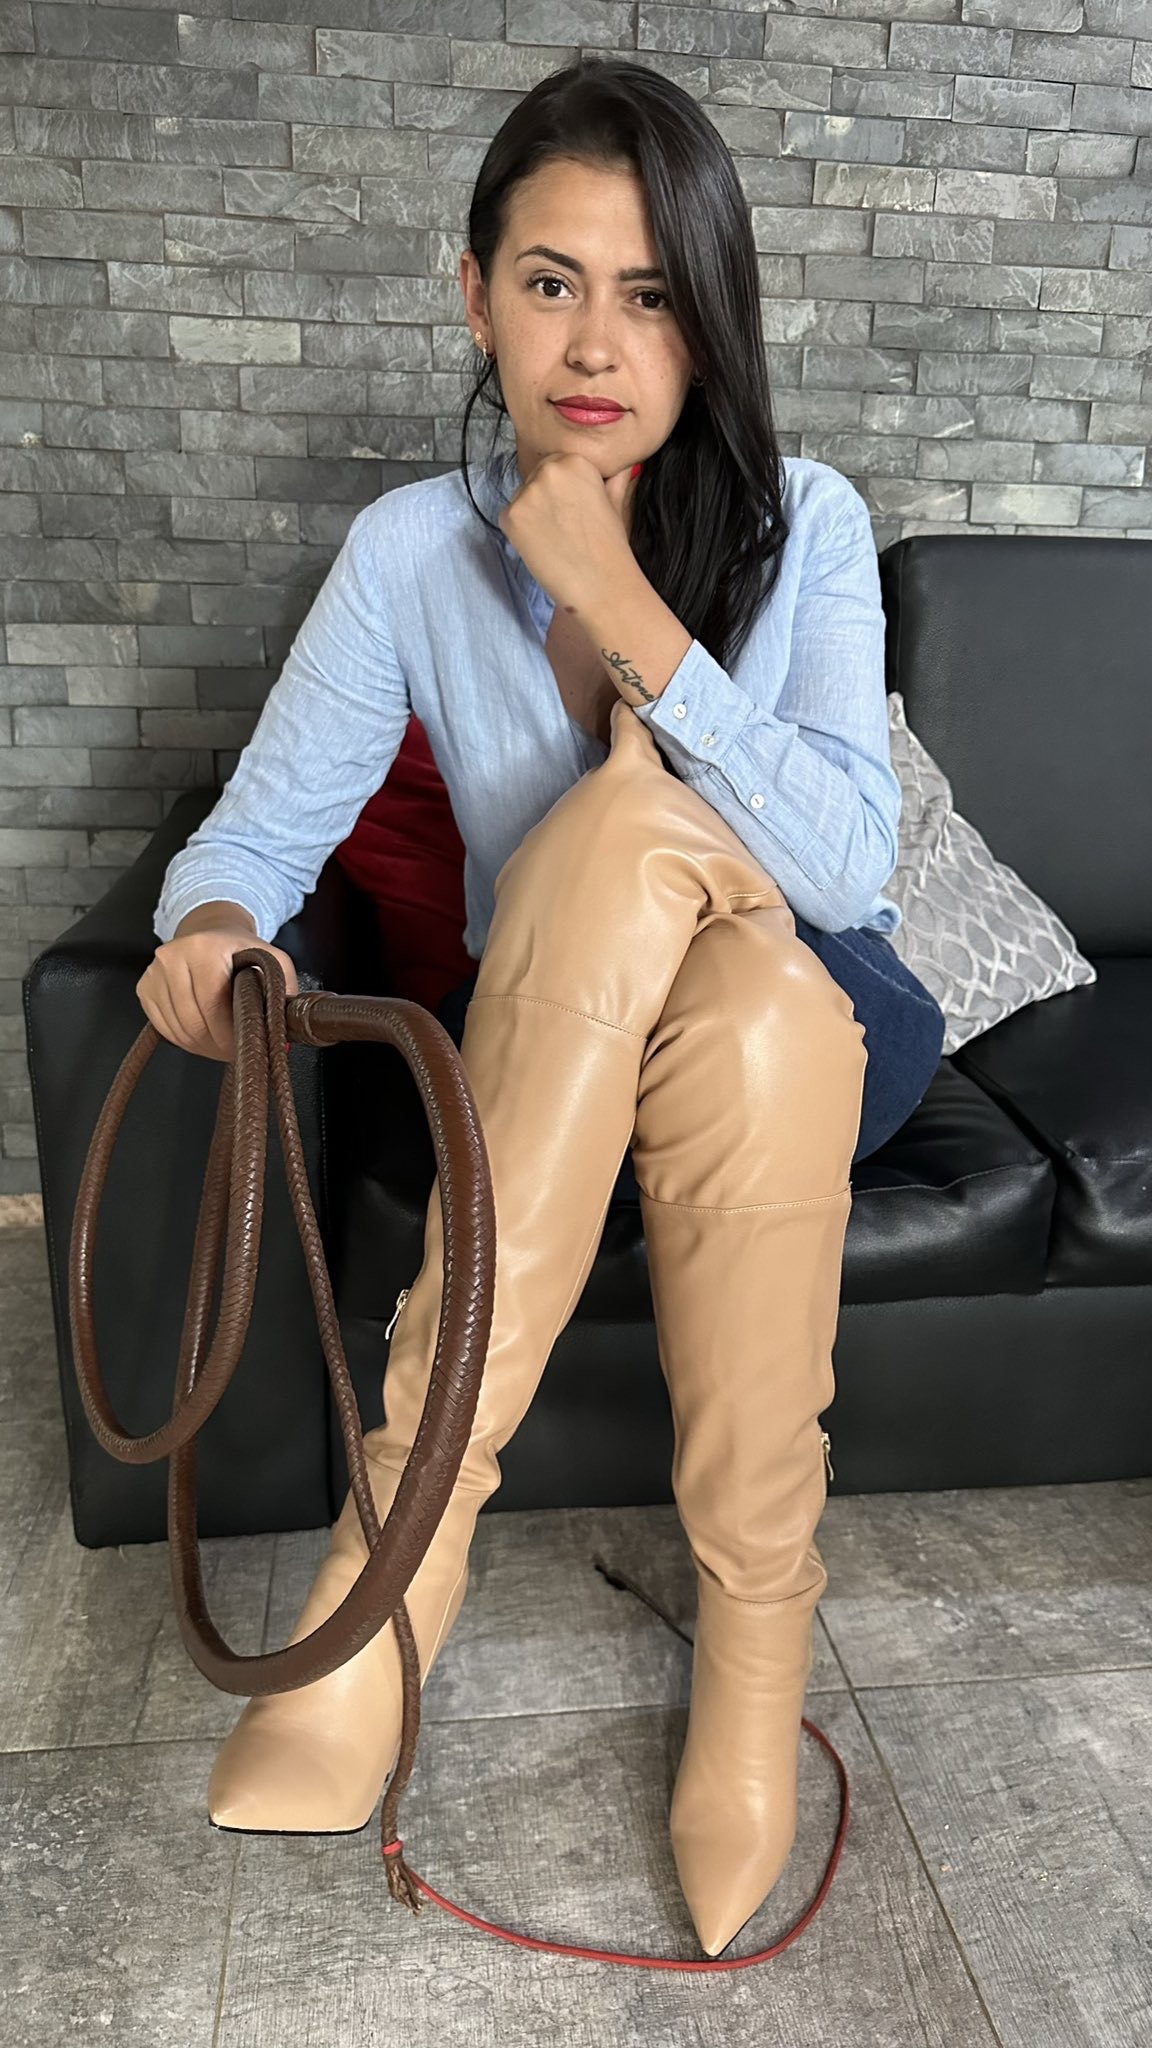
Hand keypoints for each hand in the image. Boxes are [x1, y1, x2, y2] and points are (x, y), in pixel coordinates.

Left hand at [497, 452, 640, 614]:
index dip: (562, 489)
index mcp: (576, 460)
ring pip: (521, 497)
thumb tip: (620, 466)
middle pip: (536, 477)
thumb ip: (612, 479)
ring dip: (531, 513)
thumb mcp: (615, 502)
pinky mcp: (511, 516)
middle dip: (545, 498)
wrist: (601, 585)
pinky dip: (519, 531)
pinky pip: (508, 517)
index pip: (556, 464)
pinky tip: (541, 546)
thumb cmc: (611, 547)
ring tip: (554, 538)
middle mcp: (549, 470)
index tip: (572, 509)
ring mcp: (527, 492)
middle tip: (562, 526)